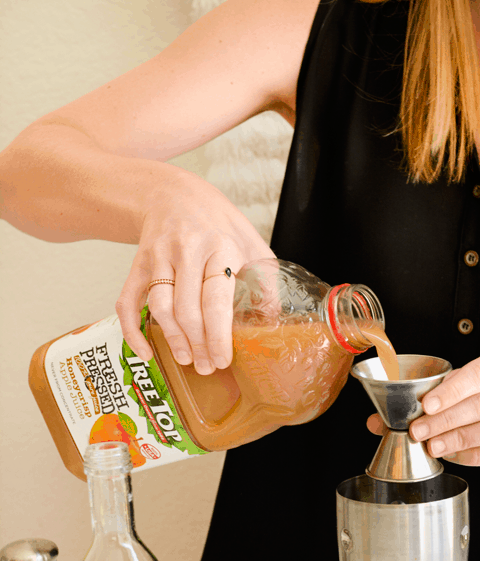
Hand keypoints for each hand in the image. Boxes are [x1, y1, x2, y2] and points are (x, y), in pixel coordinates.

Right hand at [115, 174, 273, 373]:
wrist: (174, 193)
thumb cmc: (217, 222)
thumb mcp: (250, 242)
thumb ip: (264, 281)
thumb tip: (271, 322)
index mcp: (219, 247)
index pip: (216, 300)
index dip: (218, 335)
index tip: (223, 359)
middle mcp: (187, 251)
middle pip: (187, 309)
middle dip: (197, 344)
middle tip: (207, 367)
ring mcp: (158, 257)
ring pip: (160, 306)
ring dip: (172, 339)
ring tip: (186, 359)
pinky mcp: (138, 264)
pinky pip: (127, 301)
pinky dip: (132, 330)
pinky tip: (145, 350)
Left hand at [366, 345, 479, 465]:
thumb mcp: (464, 382)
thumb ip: (425, 396)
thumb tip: (376, 421)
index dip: (453, 389)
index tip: (426, 405)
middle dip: (447, 419)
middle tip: (419, 431)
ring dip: (460, 439)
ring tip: (433, 446)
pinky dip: (475, 456)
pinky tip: (453, 455)